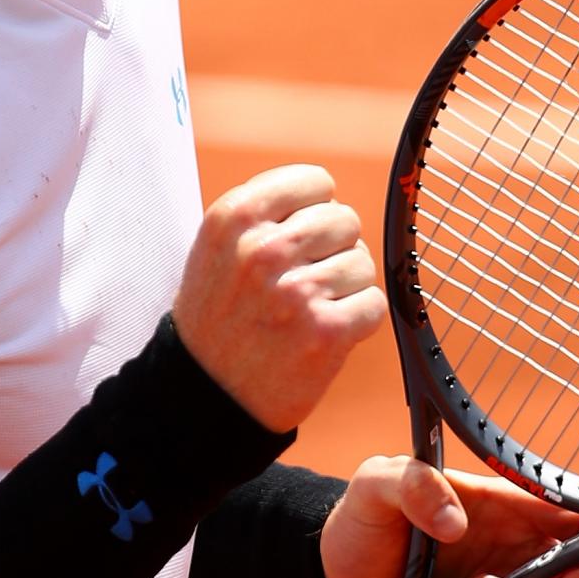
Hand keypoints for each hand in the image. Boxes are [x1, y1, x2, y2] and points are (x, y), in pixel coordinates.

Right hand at [171, 164, 386, 434]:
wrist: (204, 395)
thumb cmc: (218, 317)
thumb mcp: (219, 248)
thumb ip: (267, 214)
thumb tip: (330, 197)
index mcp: (235, 217)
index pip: (315, 182)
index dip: (314, 211)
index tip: (298, 239)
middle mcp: (264, 248)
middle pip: (345, 220)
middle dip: (333, 250)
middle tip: (302, 282)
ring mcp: (296, 291)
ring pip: (363, 263)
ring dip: (345, 288)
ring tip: (308, 311)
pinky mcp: (326, 332)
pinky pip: (374, 304)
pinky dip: (358, 321)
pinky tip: (325, 334)